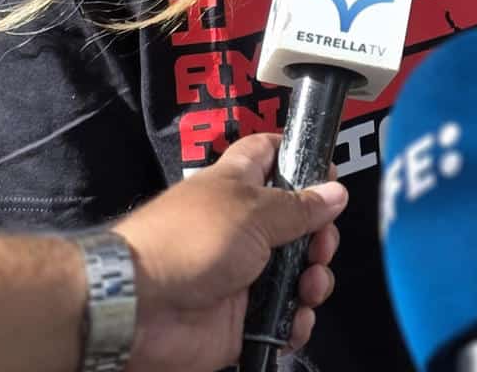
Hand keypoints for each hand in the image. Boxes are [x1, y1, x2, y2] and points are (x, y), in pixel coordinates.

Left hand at [114, 132, 347, 371]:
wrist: (141, 310)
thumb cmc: (187, 243)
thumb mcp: (252, 211)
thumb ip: (299, 206)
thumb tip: (335, 192)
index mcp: (237, 187)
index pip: (268, 156)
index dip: (298, 157)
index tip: (328, 172)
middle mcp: (241, 230)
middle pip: (297, 223)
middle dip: (320, 235)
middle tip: (320, 244)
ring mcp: (242, 276)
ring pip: (296, 274)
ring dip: (313, 279)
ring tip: (308, 286)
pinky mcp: (242, 319)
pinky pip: (282, 319)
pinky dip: (296, 321)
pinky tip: (295, 319)